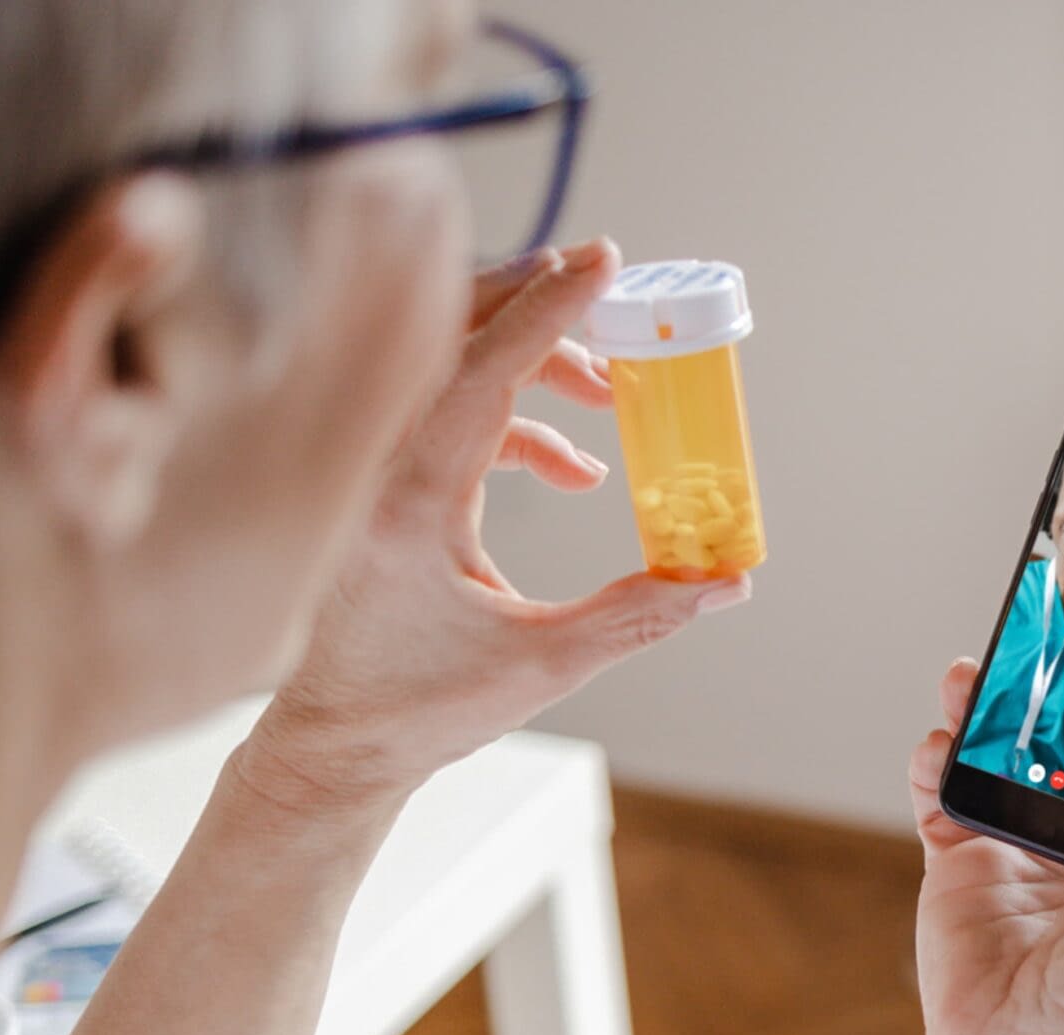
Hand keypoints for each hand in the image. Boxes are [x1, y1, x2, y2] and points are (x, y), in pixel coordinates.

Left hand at [242, 239, 747, 806]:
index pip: (481, 369)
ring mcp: (377, 472)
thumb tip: (725, 582)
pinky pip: (451, 414)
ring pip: (451, 368)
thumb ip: (640, 614)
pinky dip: (517, 419)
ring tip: (609, 395)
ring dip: (535, 365)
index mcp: (411, 498)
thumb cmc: (420, 709)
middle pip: (451, 335)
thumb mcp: (544, 663)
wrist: (337, 745)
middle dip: (535, 303)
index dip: (549, 308)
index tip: (603, 261)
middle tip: (607, 294)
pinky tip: (576, 468)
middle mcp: (383, 469)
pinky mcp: (387, 487)